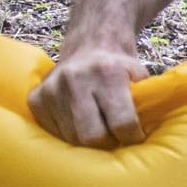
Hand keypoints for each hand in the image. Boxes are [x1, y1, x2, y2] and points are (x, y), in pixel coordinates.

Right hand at [29, 40, 149, 147]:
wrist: (91, 44)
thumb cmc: (120, 68)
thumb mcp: (140, 77)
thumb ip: (145, 103)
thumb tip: (149, 137)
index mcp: (107, 72)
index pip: (122, 123)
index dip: (133, 137)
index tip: (135, 137)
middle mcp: (75, 78)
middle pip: (93, 137)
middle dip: (108, 143)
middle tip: (115, 138)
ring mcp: (52, 88)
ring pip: (72, 139)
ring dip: (88, 142)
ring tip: (98, 128)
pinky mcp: (36, 98)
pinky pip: (54, 133)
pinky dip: (69, 135)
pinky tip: (78, 122)